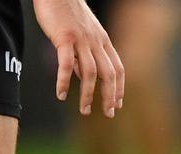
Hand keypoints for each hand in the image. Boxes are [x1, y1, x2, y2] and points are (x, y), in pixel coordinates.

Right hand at [33, 0, 124, 116]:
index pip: (118, 69)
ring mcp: (81, 40)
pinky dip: (63, 81)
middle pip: (109, 74)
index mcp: (103, 41)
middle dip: (109, 96)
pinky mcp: (64, 37)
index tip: (117, 104)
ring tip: (84, 110)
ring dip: (88, 94)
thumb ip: (81, 53)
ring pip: (90, 73)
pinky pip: (65, 63)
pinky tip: (61, 95)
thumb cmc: (66, 12)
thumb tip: (77, 73)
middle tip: (108, 114)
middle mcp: (96, 42)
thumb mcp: (81, 34)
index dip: (119, 88)